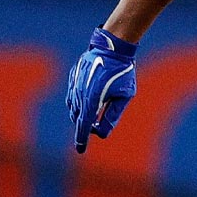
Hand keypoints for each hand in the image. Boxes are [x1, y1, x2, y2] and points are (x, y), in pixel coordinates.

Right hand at [66, 28, 137, 153]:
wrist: (112, 46)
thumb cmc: (122, 72)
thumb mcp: (124, 96)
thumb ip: (112, 115)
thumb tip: (102, 132)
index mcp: (91, 100)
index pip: (83, 125)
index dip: (82, 139)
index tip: (80, 150)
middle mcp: (79, 93)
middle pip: (78, 118)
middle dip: (85, 126)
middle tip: (96, 127)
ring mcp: (74, 84)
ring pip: (73, 107)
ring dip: (80, 115)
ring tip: (92, 115)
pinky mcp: (73, 77)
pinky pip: (72, 95)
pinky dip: (77, 103)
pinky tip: (87, 101)